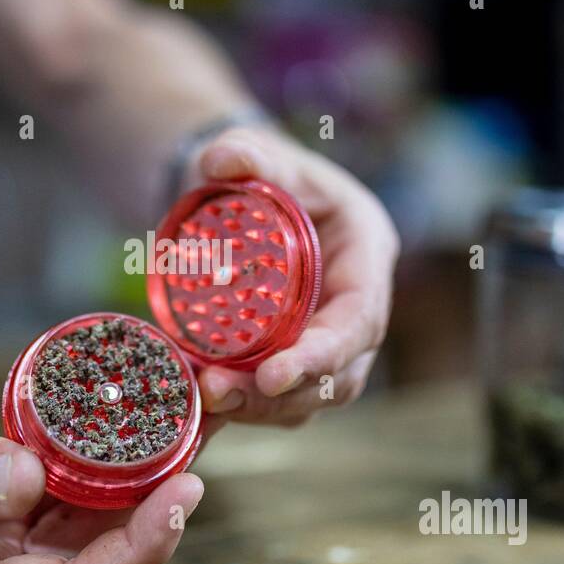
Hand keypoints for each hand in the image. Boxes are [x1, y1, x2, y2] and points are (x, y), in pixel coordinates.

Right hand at [0, 404, 202, 563]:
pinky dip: (87, 484)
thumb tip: (31, 478)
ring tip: (177, 438)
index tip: (181, 494)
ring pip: (75, 545)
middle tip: (200, 449)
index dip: (137, 552)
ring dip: (129, 499)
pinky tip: (114, 443)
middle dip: (153, 519)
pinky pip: (46, 518)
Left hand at [184, 126, 397, 426]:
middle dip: (280, 394)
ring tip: (203, 400)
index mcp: (366, 252)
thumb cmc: (260, 172)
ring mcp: (328, 337)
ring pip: (309, 397)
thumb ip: (244, 152)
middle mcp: (357, 303)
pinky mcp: (294, 359)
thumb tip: (220, 161)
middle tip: (217, 393)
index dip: (322, 354)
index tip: (271, 376)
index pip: (359, 319)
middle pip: (338, 373)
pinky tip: (198, 411)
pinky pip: (277, 401)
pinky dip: (240, 412)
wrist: (242, 196)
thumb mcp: (255, 151)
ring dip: (257, 409)